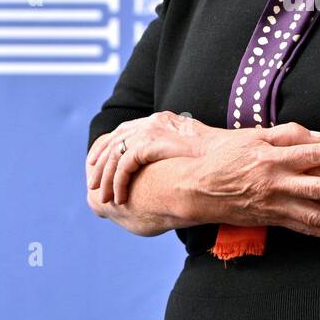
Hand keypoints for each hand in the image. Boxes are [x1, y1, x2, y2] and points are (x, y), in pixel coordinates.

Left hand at [88, 111, 248, 206]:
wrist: (225, 156)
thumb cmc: (212, 159)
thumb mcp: (187, 151)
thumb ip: (169, 152)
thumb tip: (161, 168)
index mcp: (158, 121)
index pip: (121, 131)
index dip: (105, 148)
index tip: (95, 165)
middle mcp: (151, 122)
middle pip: (113, 140)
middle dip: (100, 164)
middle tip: (94, 185)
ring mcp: (150, 131)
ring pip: (115, 155)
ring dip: (107, 179)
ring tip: (105, 198)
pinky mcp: (150, 143)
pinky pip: (124, 165)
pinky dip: (118, 183)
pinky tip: (120, 198)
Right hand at [179, 124, 319, 240]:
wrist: (198, 190)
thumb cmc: (226, 159)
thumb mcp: (253, 136)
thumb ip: (287, 134)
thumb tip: (319, 137)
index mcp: (274, 160)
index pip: (314, 154)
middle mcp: (277, 185)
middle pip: (319, 189)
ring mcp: (276, 206)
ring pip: (315, 215)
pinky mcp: (274, 221)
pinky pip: (304, 229)